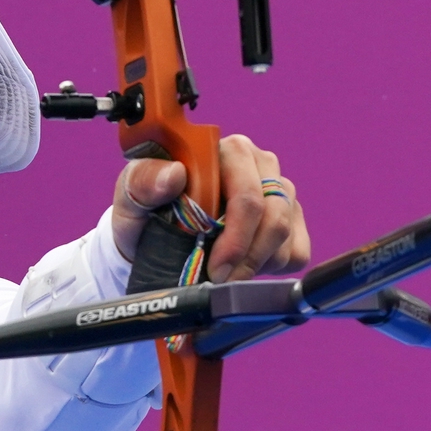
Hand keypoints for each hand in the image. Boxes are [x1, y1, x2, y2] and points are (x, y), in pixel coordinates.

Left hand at [112, 134, 310, 281]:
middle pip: (275, 217)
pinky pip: (298, 251)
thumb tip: (174, 175)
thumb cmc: (146, 212)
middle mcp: (260, 165)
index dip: (236, 237)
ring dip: (256, 264)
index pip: (248, 195)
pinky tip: (244, 265)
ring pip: (286, 237)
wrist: (154, 239)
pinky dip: (274, 268)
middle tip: (220, 280)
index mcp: (227, 150)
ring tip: (225, 272)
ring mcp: (280, 191)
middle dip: (247, 257)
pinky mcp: (293, 219)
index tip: (215, 268)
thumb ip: (144, 180)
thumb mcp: (132, 196)